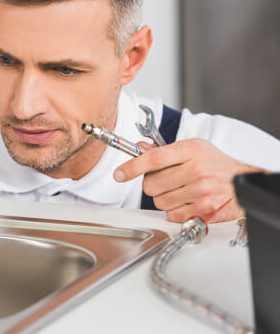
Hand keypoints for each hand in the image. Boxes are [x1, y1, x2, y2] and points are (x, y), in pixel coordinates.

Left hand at [113, 139, 254, 222]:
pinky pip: (172, 215)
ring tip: (178, 190)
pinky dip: (174, 211)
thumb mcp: (193, 148)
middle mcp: (196, 170)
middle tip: (165, 181)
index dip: (132, 167)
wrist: (243, 181)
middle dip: (152, 184)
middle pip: (152, 184)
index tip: (119, 174)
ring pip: (159, 201)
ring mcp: (201, 191)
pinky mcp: (204, 209)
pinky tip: (185, 201)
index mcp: (191, 150)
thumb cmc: (216, 163)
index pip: (154, 159)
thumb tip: (139, 148)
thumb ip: (164, 150)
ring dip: (163, 198)